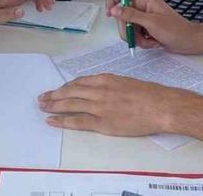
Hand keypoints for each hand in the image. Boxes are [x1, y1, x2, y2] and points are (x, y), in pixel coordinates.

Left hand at [38, 73, 187, 135]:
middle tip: (42, 97)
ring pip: (69, 104)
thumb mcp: (126, 82)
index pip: (79, 82)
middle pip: (69, 91)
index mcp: (105, 79)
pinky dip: (62, 121)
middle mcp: (98, 90)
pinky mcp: (102, 122)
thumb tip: (101, 90)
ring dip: (53, 106)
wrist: (160, 105)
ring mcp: (98, 106)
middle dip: (54, 95)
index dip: (66, 86)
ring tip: (42, 107)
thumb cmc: (149, 94)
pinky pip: (77, 121)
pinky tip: (52, 120)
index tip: (59, 89)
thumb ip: (110, 85)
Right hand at [104, 0, 202, 54]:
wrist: (188, 42)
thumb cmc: (175, 29)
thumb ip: (131, 15)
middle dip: (128, 29)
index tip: (111, 14)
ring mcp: (143, 18)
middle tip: (137, 34)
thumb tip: (115, 9)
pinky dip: (141, 41)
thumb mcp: (151, 22)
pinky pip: (134, 35)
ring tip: (149, 39)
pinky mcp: (145, 28)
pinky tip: (152, 41)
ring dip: (136, 37)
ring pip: (128, 28)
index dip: (113, 2)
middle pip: (122, 15)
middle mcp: (142, 7)